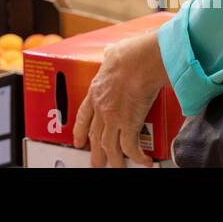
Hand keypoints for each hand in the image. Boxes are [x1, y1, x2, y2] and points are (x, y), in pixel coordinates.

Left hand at [72, 31, 167, 167]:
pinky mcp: (129, 124)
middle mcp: (102, 108)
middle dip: (95, 152)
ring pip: (109, 147)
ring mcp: (113, 118)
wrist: (139, 61)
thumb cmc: (129, 55)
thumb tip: (113, 52)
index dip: (80, 131)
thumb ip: (110, 57)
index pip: (84, 116)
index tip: (78, 140)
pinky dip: (138, 157)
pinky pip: (130, 148)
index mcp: (96, 92)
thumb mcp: (113, 53)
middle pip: (95, 136)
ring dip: (114, 161)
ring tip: (116, 168)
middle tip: (96, 163)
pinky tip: (144, 161)